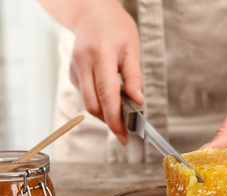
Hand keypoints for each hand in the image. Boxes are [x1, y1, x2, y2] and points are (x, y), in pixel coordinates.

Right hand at [69, 2, 142, 143]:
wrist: (92, 14)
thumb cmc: (116, 29)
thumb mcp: (132, 48)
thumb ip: (134, 76)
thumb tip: (138, 101)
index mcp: (101, 54)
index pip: (107, 94)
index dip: (115, 117)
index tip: (123, 133)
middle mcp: (83, 63)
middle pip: (93, 104)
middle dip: (109, 122)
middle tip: (124, 132)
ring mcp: (74, 69)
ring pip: (88, 103)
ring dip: (104, 114)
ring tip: (121, 118)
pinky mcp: (72, 74)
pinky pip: (86, 95)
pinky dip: (99, 104)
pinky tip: (110, 102)